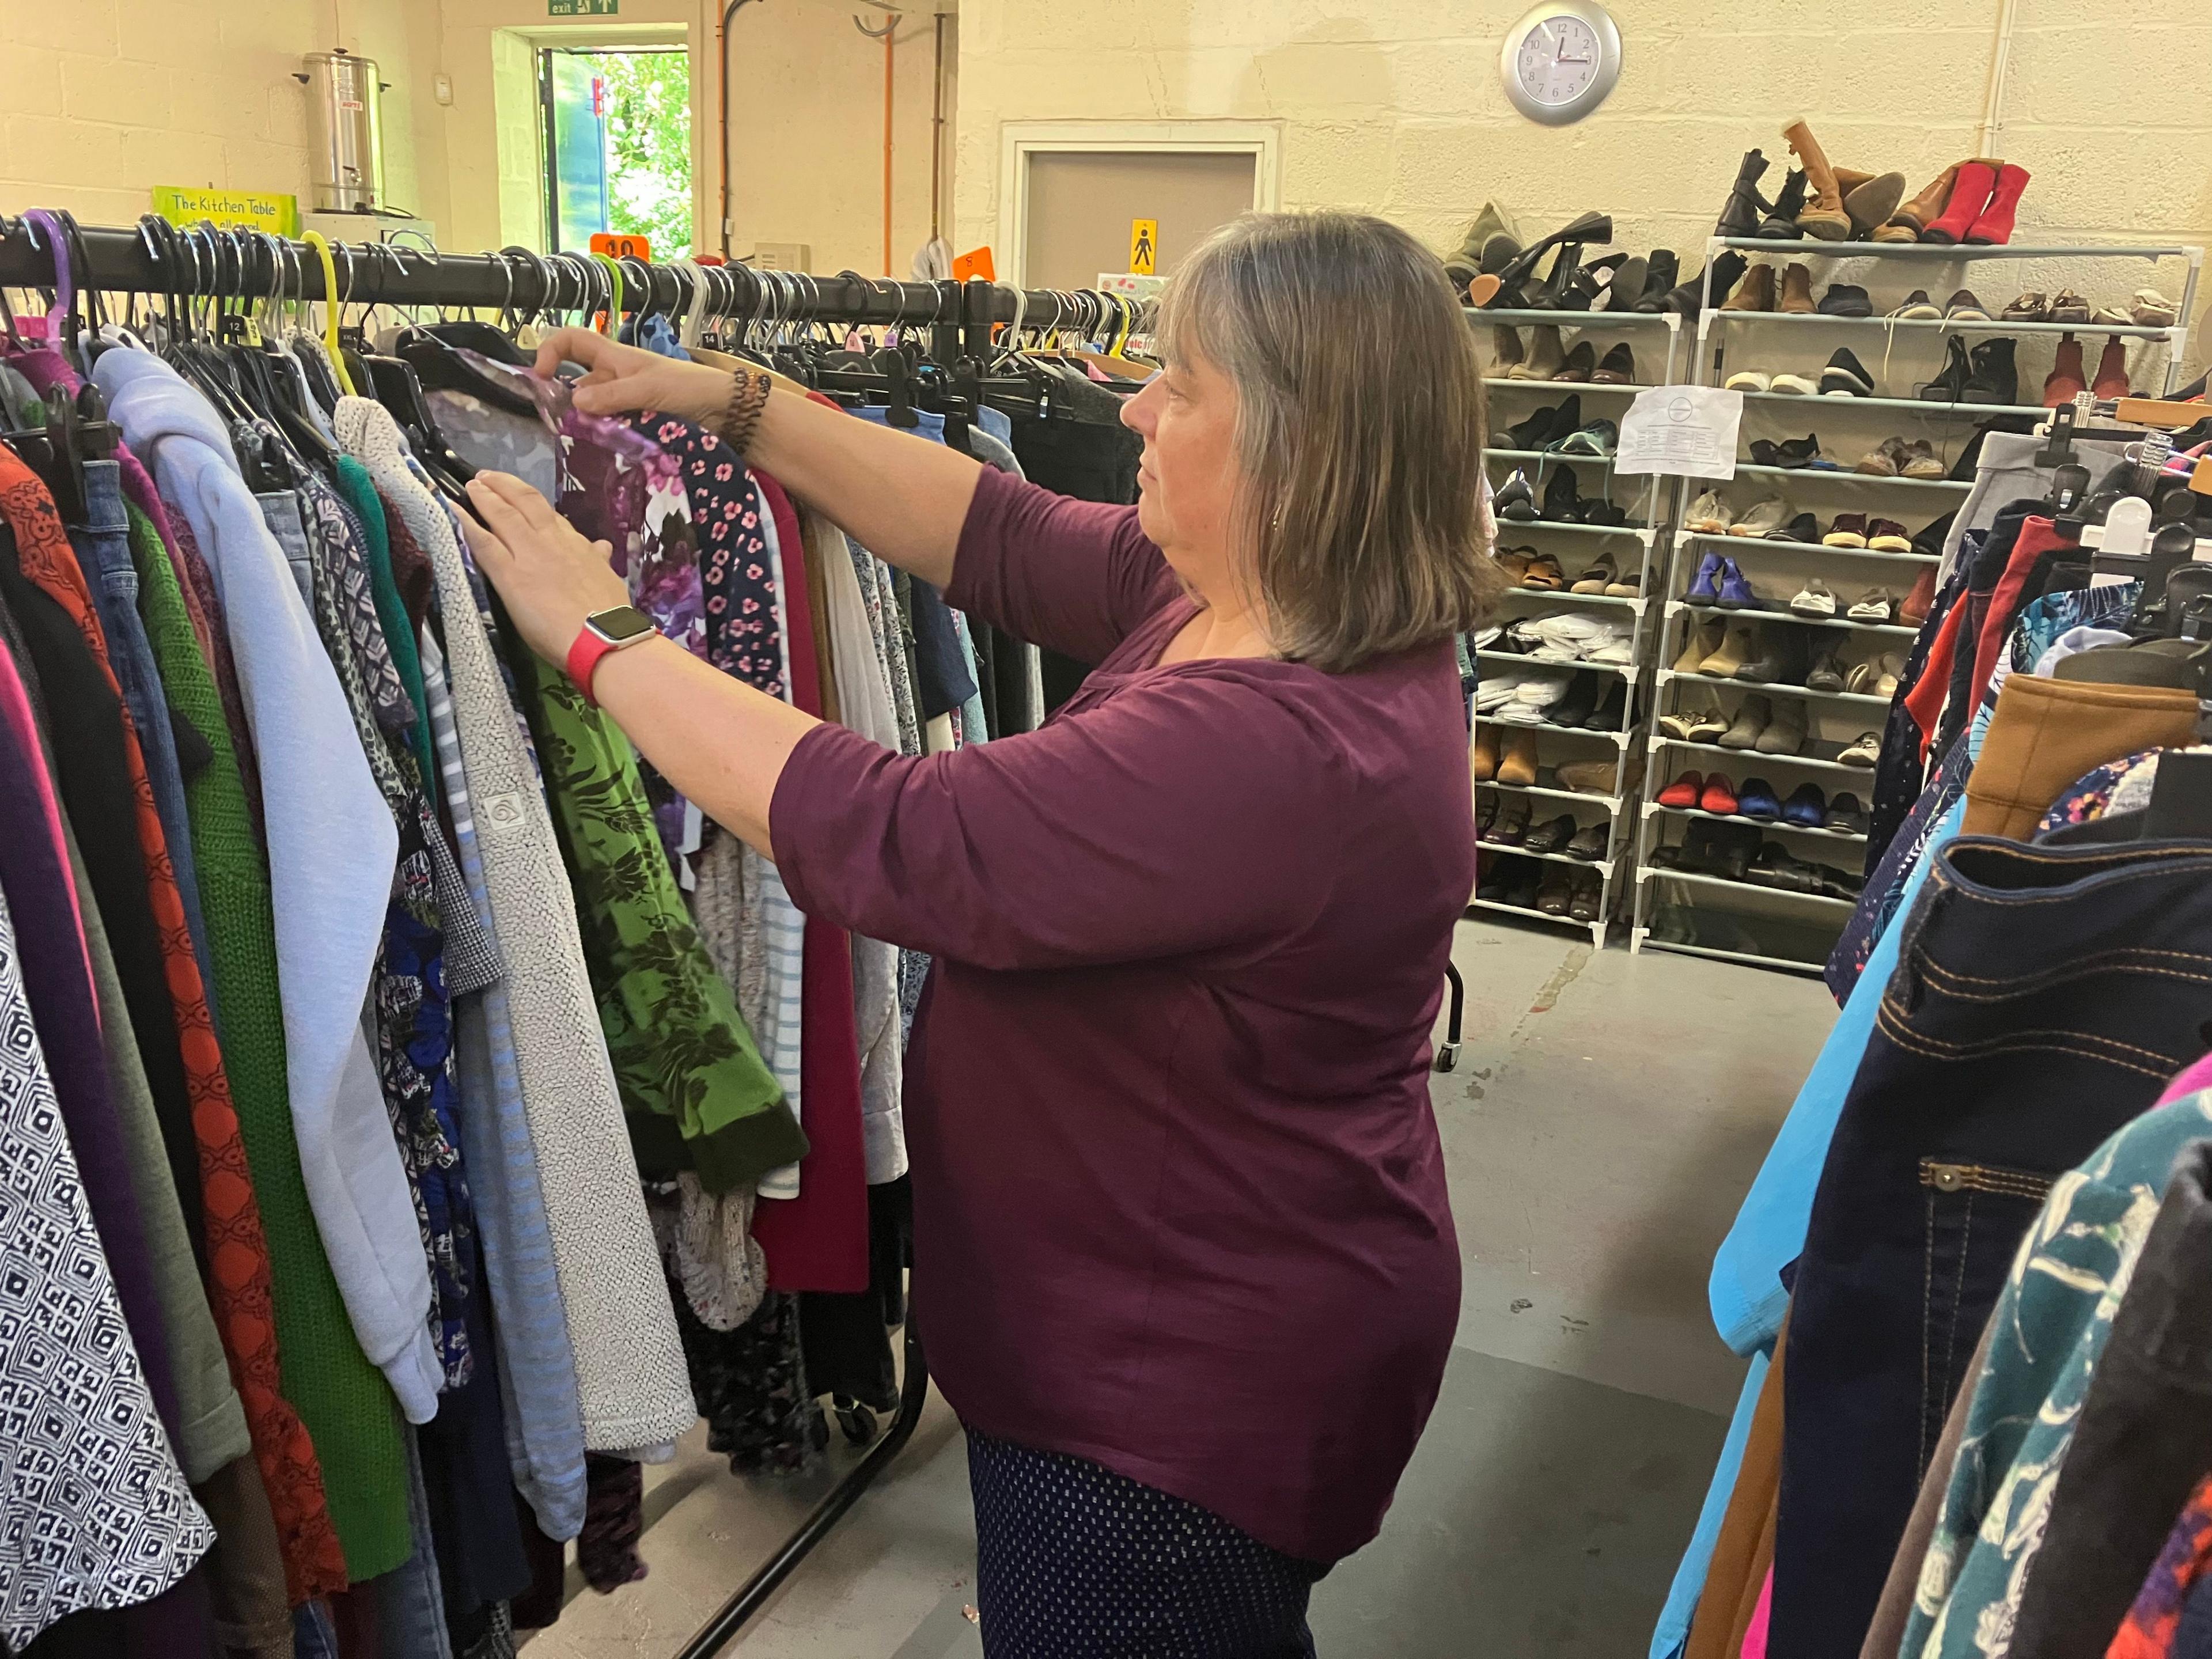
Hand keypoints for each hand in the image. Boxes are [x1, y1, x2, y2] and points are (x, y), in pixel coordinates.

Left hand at [459, 472, 631, 663]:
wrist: (601, 637)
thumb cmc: (609, 615)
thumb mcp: (609, 578)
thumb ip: (599, 561)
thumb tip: (602, 547)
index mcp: (576, 544)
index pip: (550, 516)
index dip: (530, 504)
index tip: (519, 497)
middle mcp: (551, 541)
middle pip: (525, 503)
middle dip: (505, 486)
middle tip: (487, 477)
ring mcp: (528, 554)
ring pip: (503, 515)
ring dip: (485, 497)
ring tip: (472, 486)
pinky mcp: (509, 575)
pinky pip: (484, 543)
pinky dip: (468, 524)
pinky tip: (455, 511)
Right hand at [531, 326, 733, 426]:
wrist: (726, 411)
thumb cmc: (689, 386)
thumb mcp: (648, 387)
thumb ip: (612, 395)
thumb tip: (574, 402)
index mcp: (613, 357)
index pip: (571, 341)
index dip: (550, 350)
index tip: (540, 375)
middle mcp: (614, 378)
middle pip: (577, 386)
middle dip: (568, 404)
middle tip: (564, 428)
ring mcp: (624, 403)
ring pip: (593, 413)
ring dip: (588, 426)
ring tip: (586, 445)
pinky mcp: (636, 425)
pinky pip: (610, 431)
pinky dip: (605, 440)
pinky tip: (604, 453)